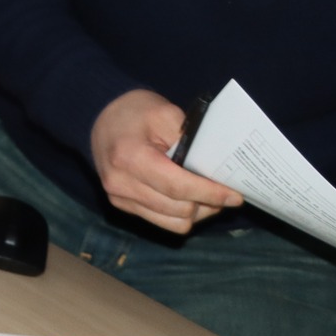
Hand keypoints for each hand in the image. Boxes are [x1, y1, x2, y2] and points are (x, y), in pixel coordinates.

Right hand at [89, 89, 242, 233]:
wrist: (99, 116)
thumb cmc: (135, 111)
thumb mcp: (165, 113)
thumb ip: (190, 140)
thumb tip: (217, 169)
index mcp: (130, 157)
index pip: (178, 187)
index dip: (210, 194)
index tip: (235, 196)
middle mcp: (121, 183)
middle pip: (179, 210)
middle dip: (208, 203)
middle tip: (225, 192)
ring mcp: (119, 197)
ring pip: (173, 223)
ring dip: (197, 213)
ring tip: (208, 197)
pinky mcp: (121, 205)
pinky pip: (161, 222)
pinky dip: (180, 215)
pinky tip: (188, 199)